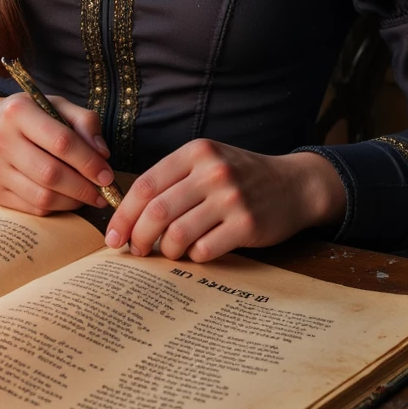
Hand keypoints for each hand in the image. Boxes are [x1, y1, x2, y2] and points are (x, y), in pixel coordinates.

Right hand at [0, 93, 114, 215]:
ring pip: (43, 196)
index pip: (61, 141)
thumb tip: (102, 155)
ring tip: (90, 196)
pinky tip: (69, 199)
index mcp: (18, 112)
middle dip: (84, 187)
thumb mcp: (56, 105)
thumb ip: (84, 122)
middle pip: (51, 173)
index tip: (108, 175)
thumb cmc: (29, 116)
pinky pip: (33, 208)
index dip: (89, 162)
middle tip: (105, 191)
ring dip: (74, 201)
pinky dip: (57, 207)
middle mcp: (0, 140)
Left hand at [105, 141, 346, 263]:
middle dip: (138, 237)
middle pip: (157, 212)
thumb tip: (129, 214)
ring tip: (168, 252)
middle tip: (134, 250)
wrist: (294, 185)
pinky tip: (197, 252)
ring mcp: (231, 198)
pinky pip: (205, 249)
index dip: (123, 214)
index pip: (145, 186)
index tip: (113, 236)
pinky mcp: (247, 224)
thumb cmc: (241, 177)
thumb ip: (173, 180)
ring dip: (166, 250)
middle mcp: (213, 171)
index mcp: (196, 152)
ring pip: (177, 234)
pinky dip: (194, 256)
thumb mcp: (208, 163)